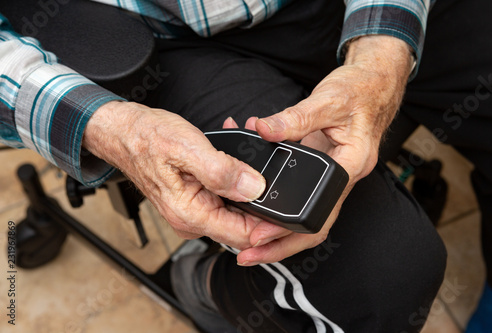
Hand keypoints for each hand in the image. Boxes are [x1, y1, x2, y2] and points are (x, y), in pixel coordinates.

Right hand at [82, 101, 286, 249]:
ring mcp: (195, 210)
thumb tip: (254, 189)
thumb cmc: (146, 138)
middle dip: (261, 198)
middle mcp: (193, 219)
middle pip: (244, 224)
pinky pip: (225, 195)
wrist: (124, 132)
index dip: (270, 225)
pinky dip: (235, 178)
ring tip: (249, 157)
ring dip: (248, 184)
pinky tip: (235, 158)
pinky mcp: (196, 199)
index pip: (244, 236)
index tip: (286, 205)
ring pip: (236, 207)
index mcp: (191, 215)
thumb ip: (222, 172)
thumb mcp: (188, 149)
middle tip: (270, 171)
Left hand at [229, 36, 414, 264]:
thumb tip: (261, 130)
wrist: (376, 81)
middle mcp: (344, 178)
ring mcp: (335, 177)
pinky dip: (282, 206)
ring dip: (280, 232)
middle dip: (281, 246)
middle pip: (315, 227)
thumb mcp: (327, 99)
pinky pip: (304, 196)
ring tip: (249, 241)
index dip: (289, 230)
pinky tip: (260, 206)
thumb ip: (295, 117)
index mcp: (350, 165)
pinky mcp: (325, 169)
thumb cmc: (360, 89)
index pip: (321, 212)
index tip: (257, 236)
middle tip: (246, 254)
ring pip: (309, 217)